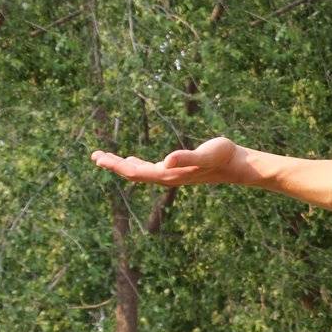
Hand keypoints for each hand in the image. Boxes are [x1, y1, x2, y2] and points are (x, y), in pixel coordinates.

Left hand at [90, 136, 245, 186]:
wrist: (237, 165)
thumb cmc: (223, 156)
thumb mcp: (205, 154)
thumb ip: (186, 157)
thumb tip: (166, 160)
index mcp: (169, 174)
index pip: (135, 172)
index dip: (116, 165)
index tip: (99, 157)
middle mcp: (167, 177)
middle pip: (134, 173)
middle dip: (114, 165)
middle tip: (95, 155)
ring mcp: (172, 174)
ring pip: (140, 172)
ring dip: (123, 165)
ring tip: (107, 158)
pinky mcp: (177, 170)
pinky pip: (150, 169)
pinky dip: (137, 164)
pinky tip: (133, 160)